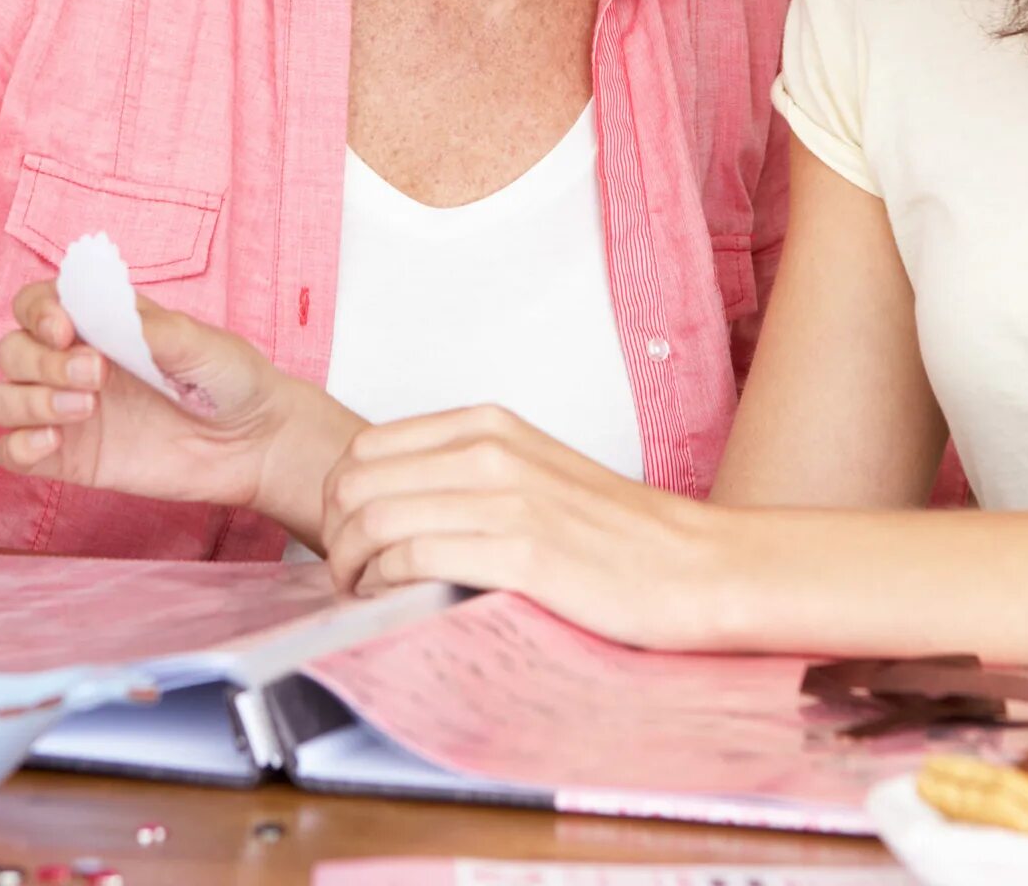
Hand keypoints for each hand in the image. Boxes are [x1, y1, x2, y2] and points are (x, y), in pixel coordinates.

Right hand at [0, 284, 360, 544]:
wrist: (255, 442)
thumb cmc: (231, 379)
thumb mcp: (202, 344)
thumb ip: (153, 329)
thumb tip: (108, 311)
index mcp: (100, 323)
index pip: (35, 304)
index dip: (36, 311)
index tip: (65, 329)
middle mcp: (73, 363)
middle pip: (12, 351)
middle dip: (41, 361)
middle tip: (97, 375)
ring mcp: (69, 412)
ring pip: (3, 399)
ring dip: (29, 401)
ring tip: (86, 408)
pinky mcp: (71, 458)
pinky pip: (12, 452)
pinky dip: (17, 446)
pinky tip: (53, 442)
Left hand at [319, 405, 737, 648]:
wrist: (692, 566)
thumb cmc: (613, 533)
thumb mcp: (532, 471)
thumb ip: (464, 472)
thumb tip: (387, 502)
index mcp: (489, 425)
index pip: (364, 448)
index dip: (342, 499)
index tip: (354, 538)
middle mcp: (491, 450)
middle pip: (354, 483)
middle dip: (335, 534)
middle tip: (350, 573)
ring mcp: (506, 500)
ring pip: (373, 520)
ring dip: (351, 566)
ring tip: (365, 594)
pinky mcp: (520, 553)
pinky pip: (412, 558)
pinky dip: (384, 585)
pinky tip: (394, 602)